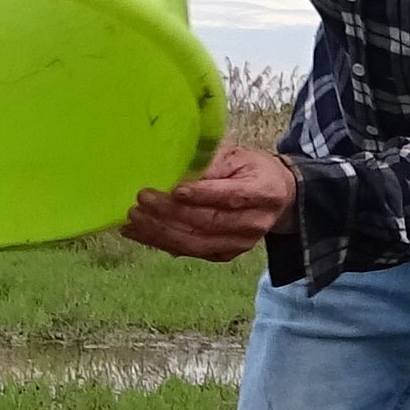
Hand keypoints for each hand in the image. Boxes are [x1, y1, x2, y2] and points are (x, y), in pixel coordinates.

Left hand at [121, 141, 295, 260]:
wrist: (276, 196)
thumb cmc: (251, 169)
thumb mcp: (237, 155)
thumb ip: (211, 161)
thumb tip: (174, 166)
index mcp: (263, 192)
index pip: (231, 196)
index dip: (203, 194)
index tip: (175, 189)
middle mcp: (254, 223)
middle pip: (209, 222)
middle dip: (171, 213)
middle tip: (142, 200)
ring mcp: (240, 244)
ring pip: (196, 243)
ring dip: (161, 231)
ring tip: (133, 218)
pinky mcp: (225, 254)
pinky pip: (189, 252)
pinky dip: (161, 242)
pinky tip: (138, 232)